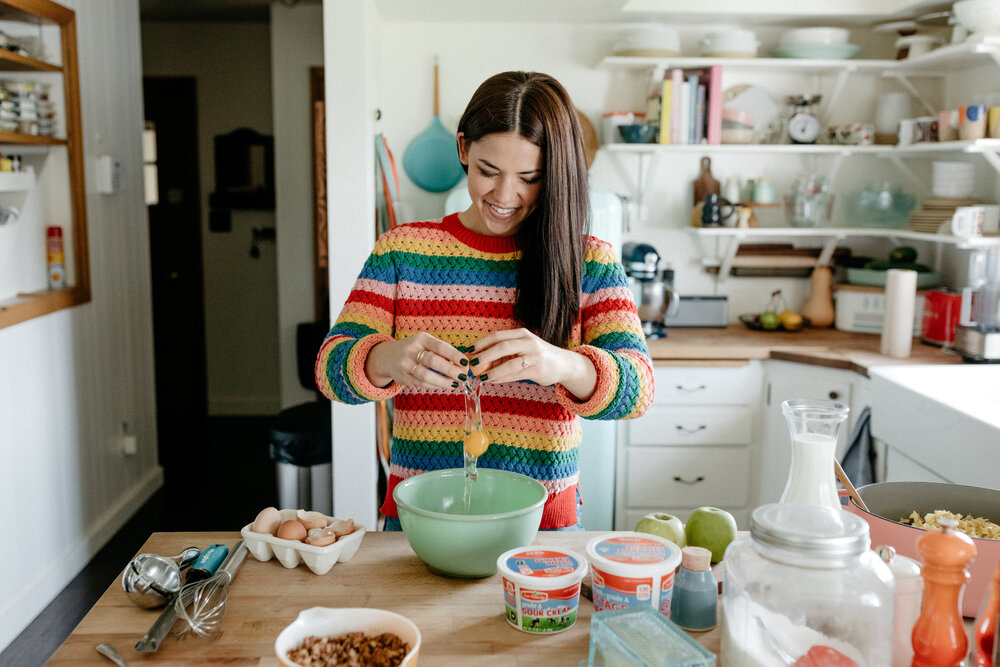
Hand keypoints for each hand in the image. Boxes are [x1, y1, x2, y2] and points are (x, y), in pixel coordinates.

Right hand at [366, 333, 467, 389]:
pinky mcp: (403, 377)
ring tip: (455, 384)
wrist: (388, 357)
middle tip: (463, 376)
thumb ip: (442, 352)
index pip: (440, 346)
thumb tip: (462, 365)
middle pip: (433, 361)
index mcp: (420, 339)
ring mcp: (405, 365)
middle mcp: (410, 350)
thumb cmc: (416, 349)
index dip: (454, 355)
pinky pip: (421, 383)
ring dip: (443, 381)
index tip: (465, 362)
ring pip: (426, 375)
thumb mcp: (426, 344)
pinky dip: (435, 385)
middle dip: (450, 370)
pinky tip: (444, 385)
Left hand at [470, 328, 596, 399]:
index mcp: (522, 334)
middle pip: (502, 347)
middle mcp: (528, 342)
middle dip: (485, 355)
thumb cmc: (536, 355)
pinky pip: (515, 375)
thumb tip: (479, 359)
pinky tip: (492, 380)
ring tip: (481, 377)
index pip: (498, 336)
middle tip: (471, 363)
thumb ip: (504, 352)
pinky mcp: (537, 370)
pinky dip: (501, 378)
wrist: (562, 364)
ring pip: (509, 364)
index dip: (482, 343)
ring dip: (492, 371)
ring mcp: (534, 356)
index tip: (469, 349)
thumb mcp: (522, 348)